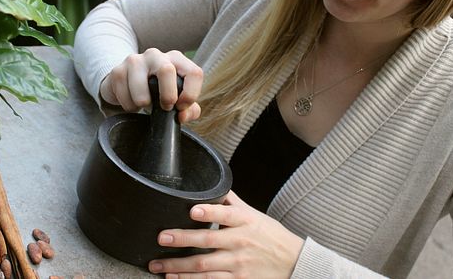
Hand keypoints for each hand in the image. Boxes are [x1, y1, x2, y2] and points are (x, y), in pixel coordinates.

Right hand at [99, 48, 202, 122]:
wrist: (126, 85)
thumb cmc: (157, 91)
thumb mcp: (177, 99)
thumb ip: (189, 110)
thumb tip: (182, 115)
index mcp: (176, 59)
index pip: (194, 73)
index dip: (191, 94)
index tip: (181, 107)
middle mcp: (156, 55)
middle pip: (166, 70)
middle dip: (167, 95)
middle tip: (164, 107)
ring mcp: (135, 60)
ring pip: (141, 86)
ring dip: (143, 103)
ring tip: (144, 104)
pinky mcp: (118, 70)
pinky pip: (124, 95)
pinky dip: (129, 105)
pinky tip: (132, 101)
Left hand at [148, 191, 304, 278]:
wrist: (293, 262)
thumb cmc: (270, 235)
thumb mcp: (254, 214)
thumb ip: (231, 202)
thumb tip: (213, 185)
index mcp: (245, 221)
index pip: (226, 215)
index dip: (209, 213)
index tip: (192, 211)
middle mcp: (240, 242)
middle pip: (208, 242)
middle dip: (182, 240)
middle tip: (162, 238)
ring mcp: (239, 264)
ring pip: (205, 267)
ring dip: (179, 268)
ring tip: (160, 266)